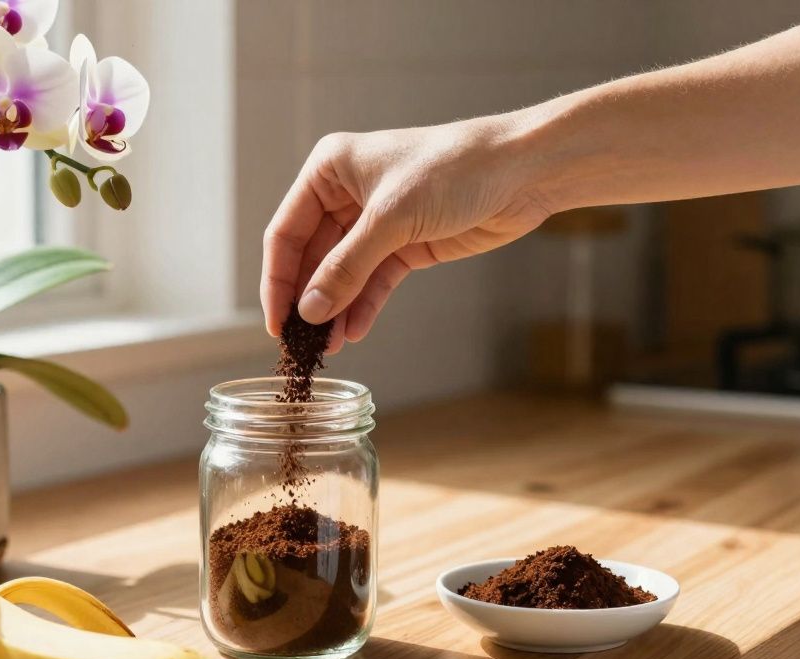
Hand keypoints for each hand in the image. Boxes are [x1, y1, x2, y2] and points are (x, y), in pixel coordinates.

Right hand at [261, 116, 552, 350]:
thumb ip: (347, 267)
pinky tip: (353, 333)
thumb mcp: (392, 218)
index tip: (276, 323)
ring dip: (334, 310)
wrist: (523, 171)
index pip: (287, 232)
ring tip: (326, 349)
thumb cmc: (455, 169)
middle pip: (311, 258)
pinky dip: (362, 307)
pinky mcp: (405, 245)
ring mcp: (376, 222)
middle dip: (308, 300)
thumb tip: (309, 311)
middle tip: (299, 344)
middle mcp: (346, 194)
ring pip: (342, 274)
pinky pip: (372, 282)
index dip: (278, 280)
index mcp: (329, 170)